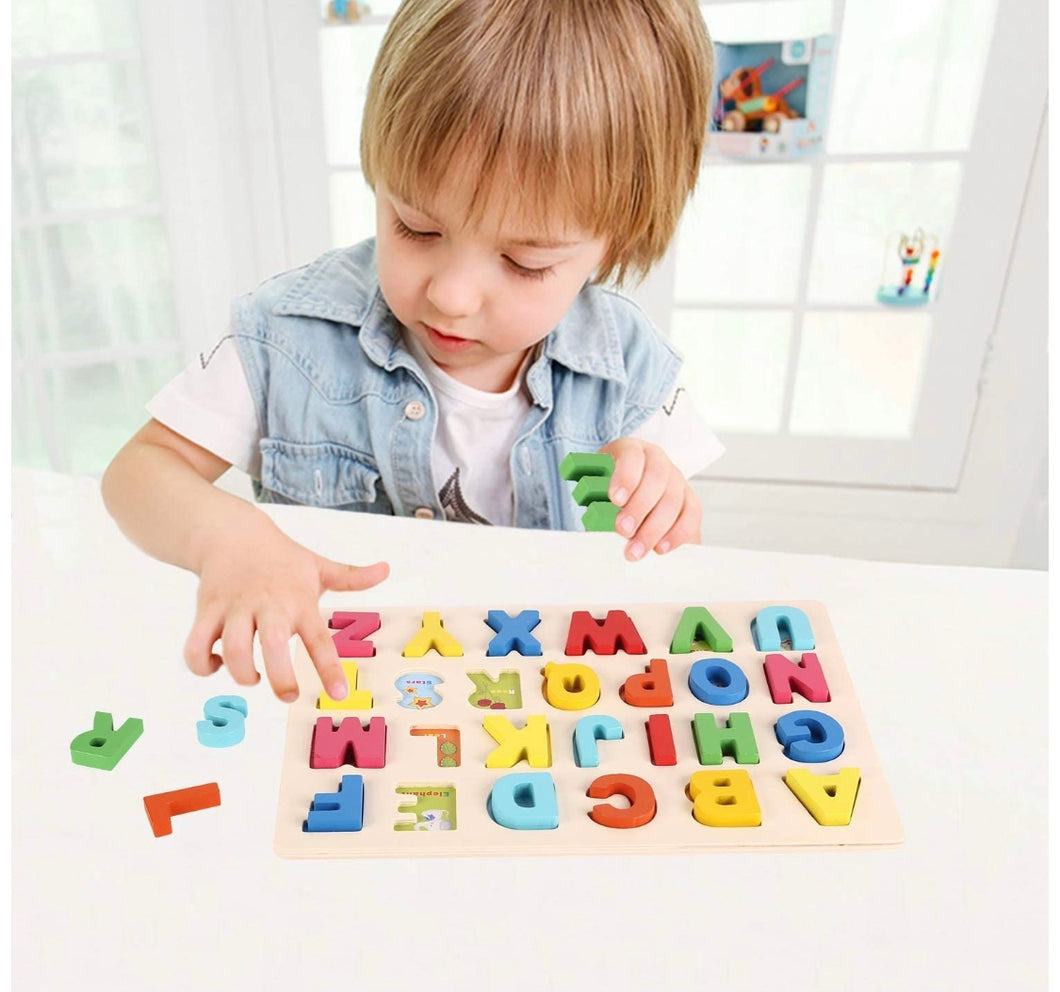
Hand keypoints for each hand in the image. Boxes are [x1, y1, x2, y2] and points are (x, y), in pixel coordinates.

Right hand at [183, 515, 388, 702]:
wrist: (232, 532)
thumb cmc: (282, 558)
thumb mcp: (319, 566)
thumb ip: (352, 577)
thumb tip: (386, 570)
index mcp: (299, 601)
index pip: (319, 639)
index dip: (329, 669)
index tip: (339, 695)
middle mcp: (268, 606)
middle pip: (272, 646)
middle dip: (280, 677)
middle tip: (289, 695)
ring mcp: (234, 608)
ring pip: (232, 649)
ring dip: (242, 674)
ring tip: (254, 677)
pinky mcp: (206, 610)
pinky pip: (195, 646)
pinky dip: (201, 665)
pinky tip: (217, 665)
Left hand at [598, 438, 701, 560]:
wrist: (631, 492)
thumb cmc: (609, 489)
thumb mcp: (597, 486)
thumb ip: (598, 499)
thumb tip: (598, 522)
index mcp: (630, 449)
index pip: (632, 457)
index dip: (625, 477)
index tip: (615, 500)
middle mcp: (657, 459)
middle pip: (656, 479)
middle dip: (639, 508)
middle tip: (623, 530)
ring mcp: (676, 478)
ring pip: (673, 501)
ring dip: (654, 529)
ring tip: (636, 550)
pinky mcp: (690, 498)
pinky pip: (691, 515)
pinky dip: (676, 534)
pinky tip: (660, 548)